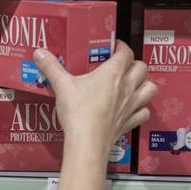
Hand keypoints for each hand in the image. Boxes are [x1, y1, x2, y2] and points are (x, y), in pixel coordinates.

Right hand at [32, 41, 155, 152]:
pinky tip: (132, 108)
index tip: (113, 47)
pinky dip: (142, 109)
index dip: (122, 47)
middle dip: (134, 64)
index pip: (126, 53)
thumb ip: (51, 67)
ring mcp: (131, 106)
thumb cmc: (78, 113)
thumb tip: (40, 53)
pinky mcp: (130, 122)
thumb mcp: (61, 86)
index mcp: (113, 74)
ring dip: (144, 84)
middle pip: (142, 68)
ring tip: (134, 84)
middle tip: (122, 65)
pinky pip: (145, 113)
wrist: (87, 142)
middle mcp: (127, 87)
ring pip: (151, 88)